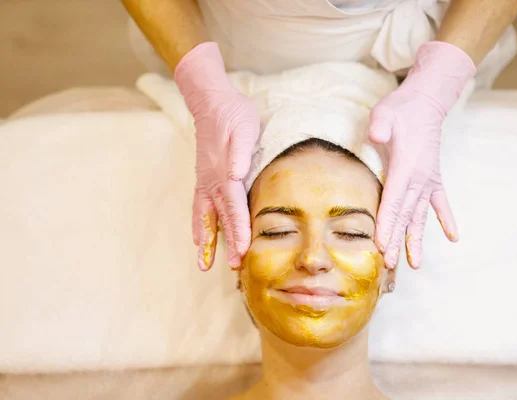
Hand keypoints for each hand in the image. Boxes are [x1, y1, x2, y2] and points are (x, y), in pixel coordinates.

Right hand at [175, 43, 259, 270]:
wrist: (211, 101)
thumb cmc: (233, 115)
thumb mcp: (244, 128)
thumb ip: (239, 152)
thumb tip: (235, 174)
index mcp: (225, 173)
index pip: (234, 208)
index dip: (238, 230)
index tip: (243, 250)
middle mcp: (212, 182)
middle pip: (220, 219)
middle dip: (226, 244)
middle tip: (232, 267)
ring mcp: (205, 182)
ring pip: (206, 217)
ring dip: (207, 242)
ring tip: (204, 265)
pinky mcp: (204, 179)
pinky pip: (200, 208)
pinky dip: (199, 225)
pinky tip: (200, 239)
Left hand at [368, 41, 474, 269]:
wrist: (426, 102)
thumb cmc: (401, 110)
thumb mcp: (385, 114)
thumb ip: (381, 127)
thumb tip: (375, 134)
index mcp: (405, 167)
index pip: (393, 201)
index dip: (387, 224)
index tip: (382, 245)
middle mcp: (419, 178)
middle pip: (405, 215)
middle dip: (396, 240)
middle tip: (389, 264)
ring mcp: (428, 180)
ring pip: (420, 216)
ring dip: (416, 239)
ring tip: (416, 265)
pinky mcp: (433, 177)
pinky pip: (440, 203)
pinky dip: (446, 219)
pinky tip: (454, 237)